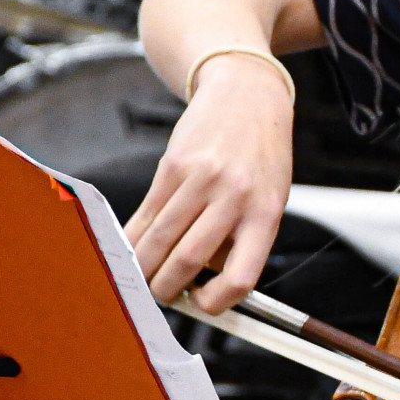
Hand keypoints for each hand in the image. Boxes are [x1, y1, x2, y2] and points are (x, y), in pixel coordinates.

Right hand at [124, 59, 294, 310]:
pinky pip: (148, 211)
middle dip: (165, 288)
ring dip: (144, 266)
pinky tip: (130, 247)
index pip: (241, 275)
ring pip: (162, 238)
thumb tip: (199, 282)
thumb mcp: (270, 199)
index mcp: (266, 213)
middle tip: (157, 297)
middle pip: (189, 260)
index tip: (201, 304)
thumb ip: (240, 239)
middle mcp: (235, 196)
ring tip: (139, 278)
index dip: (216, 302)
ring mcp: (202, 179)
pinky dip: (134, 236)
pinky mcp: (174, 165)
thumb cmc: (261, 154)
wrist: (247, 95)